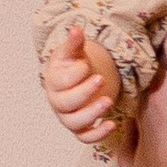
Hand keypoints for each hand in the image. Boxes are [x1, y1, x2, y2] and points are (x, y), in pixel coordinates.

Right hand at [42, 23, 123, 148]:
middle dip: (84, 93)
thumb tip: (76, 29)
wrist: (75, 80)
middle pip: (66, 103)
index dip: (75, 74)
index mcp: (54, 81)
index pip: (61, 81)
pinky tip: (112, 124)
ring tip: (109, 101)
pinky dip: (98, 134)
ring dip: (92, 114)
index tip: (87, 66)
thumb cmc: (73, 66)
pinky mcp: (80, 128)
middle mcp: (58, 102)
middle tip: (102, 80)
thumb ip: (75, 43)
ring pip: (75, 122)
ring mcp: (68, 117)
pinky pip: (85, 138)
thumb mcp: (73, 53)